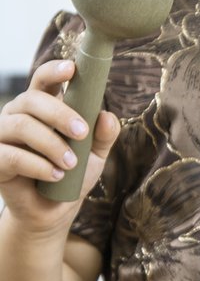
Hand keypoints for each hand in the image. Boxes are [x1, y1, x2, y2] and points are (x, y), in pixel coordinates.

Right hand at [0, 59, 119, 231]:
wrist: (53, 211)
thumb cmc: (72, 174)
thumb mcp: (94, 155)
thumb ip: (103, 135)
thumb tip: (107, 117)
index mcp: (41, 107)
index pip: (42, 80)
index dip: (54, 71)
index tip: (71, 69)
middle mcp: (18, 116)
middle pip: (32, 100)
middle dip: (59, 114)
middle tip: (82, 133)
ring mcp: (3, 136)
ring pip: (21, 126)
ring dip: (51, 143)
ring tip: (71, 163)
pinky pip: (11, 155)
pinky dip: (37, 165)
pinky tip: (56, 175)